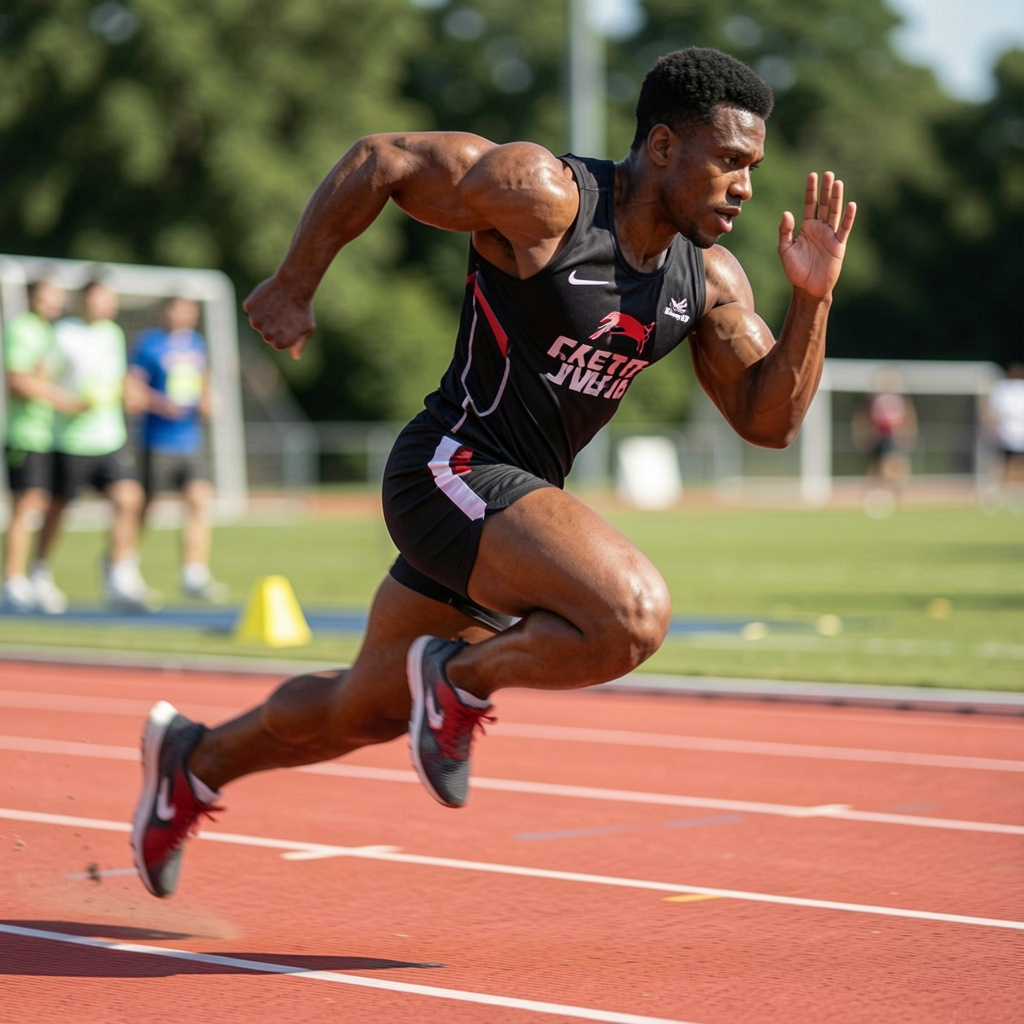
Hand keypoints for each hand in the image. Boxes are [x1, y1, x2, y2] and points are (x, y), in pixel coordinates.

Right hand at [242, 276, 315, 360]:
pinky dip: (257, 303)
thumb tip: (296, 357)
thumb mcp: (307, 328)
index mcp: (279, 344)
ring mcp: (255, 321)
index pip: (276, 342)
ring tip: (277, 304)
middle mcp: (266, 335)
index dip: (284, 331)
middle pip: (266, 332)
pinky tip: (268, 297)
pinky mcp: (249, 307)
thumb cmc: (303, 308)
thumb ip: (299, 344)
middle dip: (273, 323)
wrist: (295, 285)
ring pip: (257, 320)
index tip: (290, 322)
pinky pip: (251, 307)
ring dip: (264, 313)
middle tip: (284, 312)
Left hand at [778, 172, 856, 299]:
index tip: (812, 175)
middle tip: (828, 174)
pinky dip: (848, 217)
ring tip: (838, 183)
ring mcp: (830, 236)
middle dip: (825, 190)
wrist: (808, 288)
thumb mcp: (785, 250)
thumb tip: (787, 213)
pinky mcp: (838, 245)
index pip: (809, 205)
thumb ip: (785, 232)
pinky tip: (851, 205)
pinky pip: (844, 229)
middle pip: (823, 205)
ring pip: (834, 213)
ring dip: (836, 198)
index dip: (811, 191)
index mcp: (806, 228)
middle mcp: (819, 229)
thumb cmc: (795, 271)